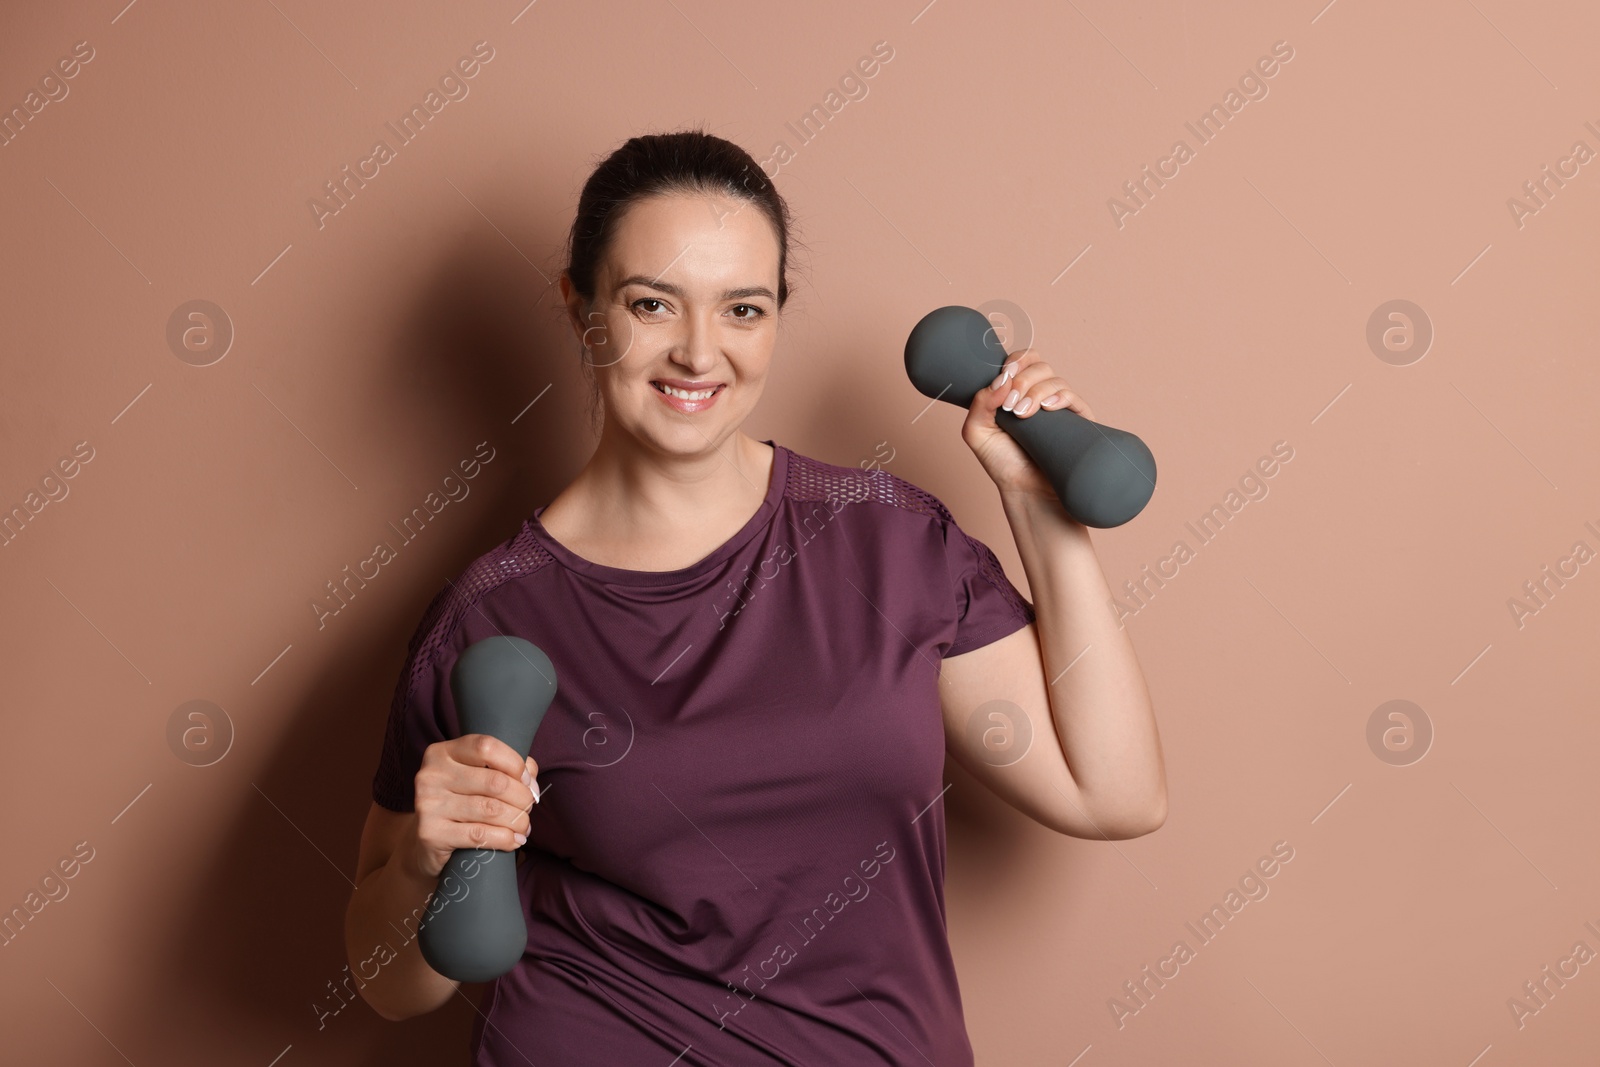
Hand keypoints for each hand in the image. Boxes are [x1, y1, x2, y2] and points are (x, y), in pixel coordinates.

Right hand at [404, 735, 539, 881]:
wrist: (426, 844)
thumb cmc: (461, 804)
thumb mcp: (478, 778)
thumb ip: (507, 768)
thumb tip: (530, 777)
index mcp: (443, 753)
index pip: (486, 747)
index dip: (515, 764)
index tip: (527, 782)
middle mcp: (431, 775)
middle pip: (495, 781)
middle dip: (522, 797)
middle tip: (528, 808)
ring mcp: (428, 804)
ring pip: (491, 809)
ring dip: (518, 820)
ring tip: (524, 826)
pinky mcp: (430, 833)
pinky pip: (480, 834)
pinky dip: (505, 839)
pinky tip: (514, 841)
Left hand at [961, 347, 1096, 499]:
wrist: (1026, 491)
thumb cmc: (1002, 463)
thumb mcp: (977, 432)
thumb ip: (979, 403)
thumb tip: (1001, 381)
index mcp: (1017, 391)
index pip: (1022, 360)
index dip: (1015, 362)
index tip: (1005, 376)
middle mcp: (1039, 394)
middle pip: (1039, 365)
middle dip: (1023, 380)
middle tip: (1011, 406)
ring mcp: (1059, 406)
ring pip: (1054, 380)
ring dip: (1036, 393)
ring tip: (1023, 416)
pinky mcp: (1077, 420)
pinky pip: (1073, 396)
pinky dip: (1059, 397)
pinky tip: (1047, 409)